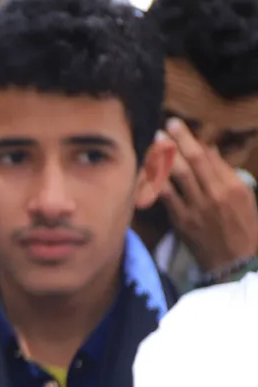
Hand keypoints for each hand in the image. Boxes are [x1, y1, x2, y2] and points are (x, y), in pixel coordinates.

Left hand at [162, 118, 257, 271]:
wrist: (234, 261)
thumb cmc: (242, 226)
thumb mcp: (244, 196)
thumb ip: (226, 172)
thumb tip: (209, 150)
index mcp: (232, 186)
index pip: (208, 156)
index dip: (189, 139)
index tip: (176, 125)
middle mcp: (215, 194)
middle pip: (192, 162)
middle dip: (176, 142)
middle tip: (162, 127)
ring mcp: (197, 208)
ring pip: (177, 176)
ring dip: (162, 157)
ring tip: (152, 143)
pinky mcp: (182, 221)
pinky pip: (165, 197)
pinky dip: (154, 182)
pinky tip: (143, 171)